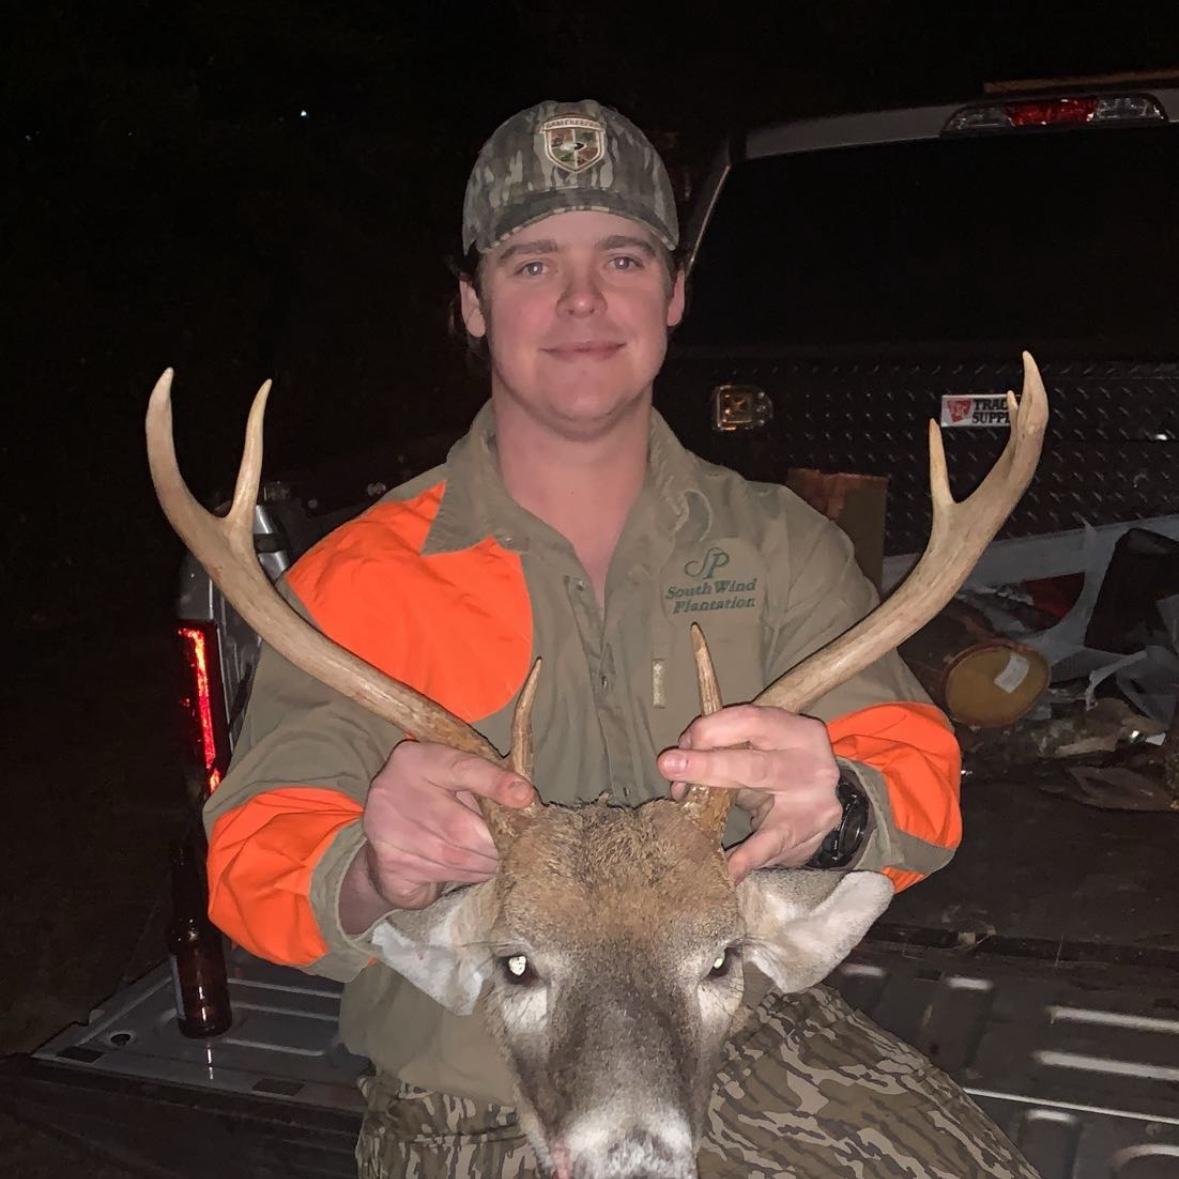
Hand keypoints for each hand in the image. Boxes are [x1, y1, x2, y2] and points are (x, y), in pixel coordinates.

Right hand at [341, 741, 533, 927]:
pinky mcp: (389, 866)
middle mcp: (392, 792)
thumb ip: (485, 782)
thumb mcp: (454, 776)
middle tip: (520, 846)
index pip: (460, 767)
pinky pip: (442, 877)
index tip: (525, 796)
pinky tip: (476, 869)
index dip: (495, 782)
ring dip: (486, 863)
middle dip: (496, 842)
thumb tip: (524, 799)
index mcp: (415, 759)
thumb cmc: (434, 796)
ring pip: (454, 858)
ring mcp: (386, 832)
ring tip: (500, 858)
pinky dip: (468, 876)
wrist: (387, 832)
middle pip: (459, 826)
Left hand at [657, 704, 841, 881]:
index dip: (709, 730)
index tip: (681, 747)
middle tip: (669, 765)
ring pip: (762, 796)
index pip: (748, 720)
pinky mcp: (812, 829)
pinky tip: (727, 870)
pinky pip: (774, 843)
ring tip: (686, 809)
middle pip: (752, 760)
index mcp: (792, 729)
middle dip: (707, 764)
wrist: (822, 801)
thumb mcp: (760, 753)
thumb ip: (724, 751)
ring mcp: (815, 795)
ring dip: (718, 803)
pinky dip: (748, 857)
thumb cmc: (780, 770)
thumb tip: (677, 766)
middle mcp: (809, 758)